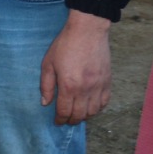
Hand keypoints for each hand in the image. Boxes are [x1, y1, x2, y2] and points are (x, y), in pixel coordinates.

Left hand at [39, 9, 111, 124]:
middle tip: (66, 120)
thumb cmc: (65, 45)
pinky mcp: (108, 81)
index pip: (64, 110)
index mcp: (68, 86)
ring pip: (93, 111)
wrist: (87, 31)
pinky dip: (98, 108)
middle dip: (71, 120)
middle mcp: (85, 89)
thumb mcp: (48, 63)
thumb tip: (45, 103)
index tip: (57, 122)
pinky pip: (105, 102)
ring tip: (77, 115)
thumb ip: (46, 85)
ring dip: (85, 116)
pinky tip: (91, 107)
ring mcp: (98, 86)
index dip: (60, 119)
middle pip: (80, 114)